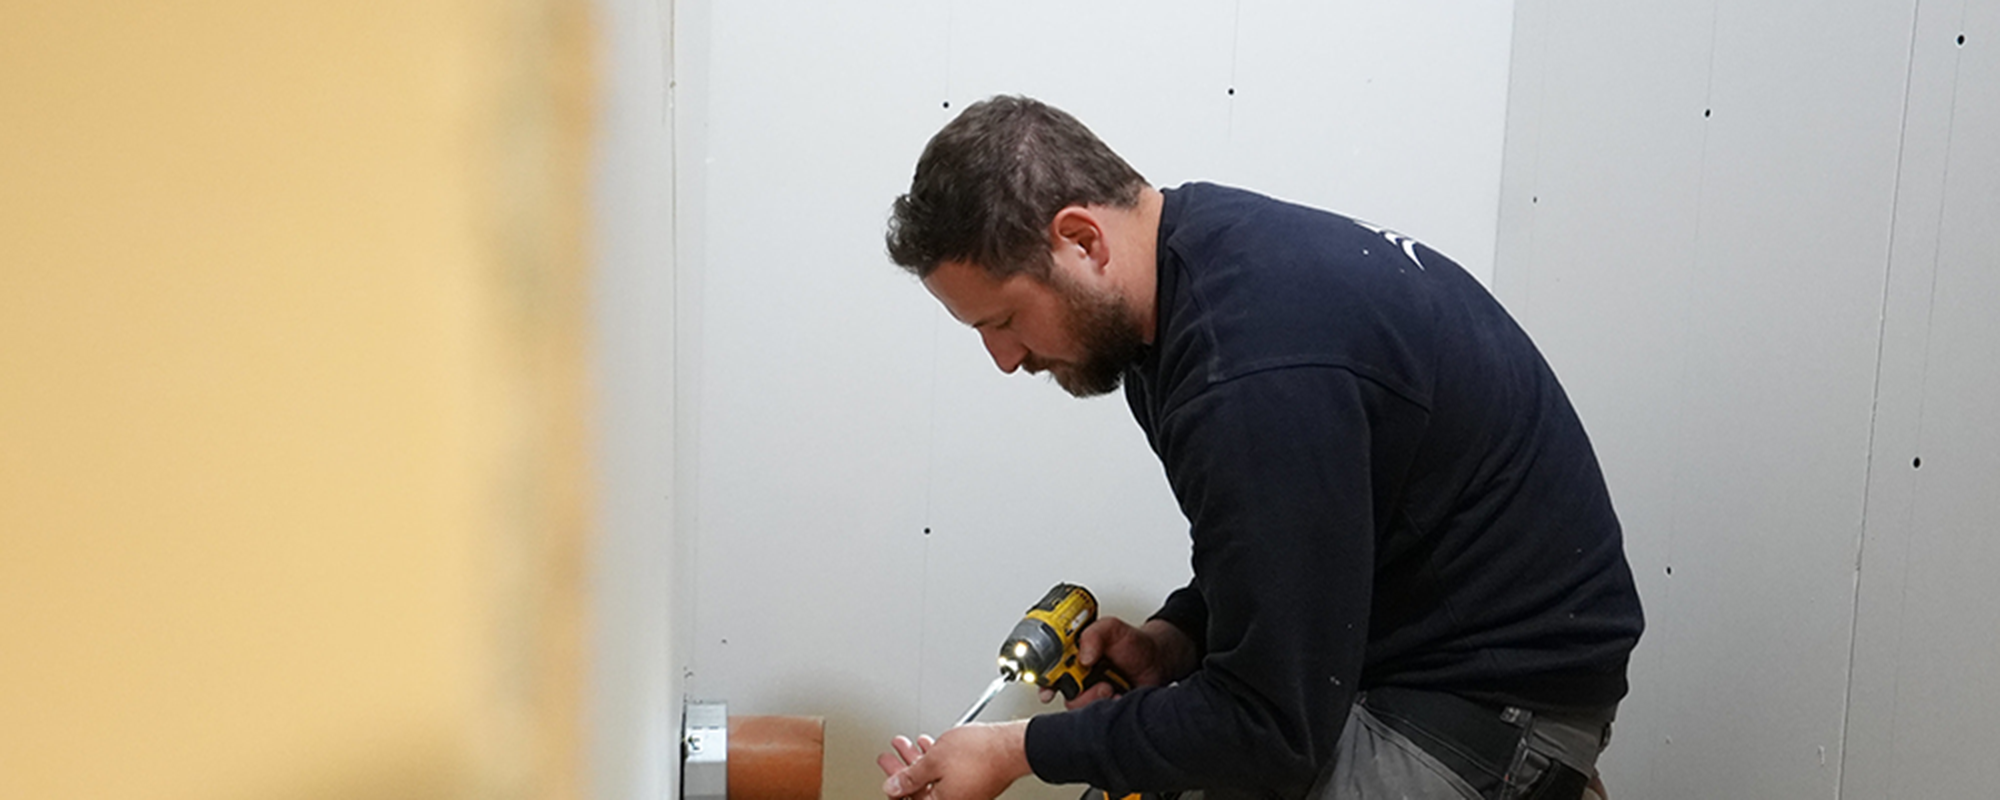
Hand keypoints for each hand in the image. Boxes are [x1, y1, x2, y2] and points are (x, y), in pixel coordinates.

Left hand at [877, 720, 1030, 799]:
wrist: (1012, 746)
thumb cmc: (980, 754)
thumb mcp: (933, 760)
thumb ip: (909, 776)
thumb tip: (893, 787)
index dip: (894, 789)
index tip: (886, 774)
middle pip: (919, 791)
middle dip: (903, 770)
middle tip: (890, 757)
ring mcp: (966, 794)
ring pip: (934, 780)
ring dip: (919, 762)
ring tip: (908, 744)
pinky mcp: (975, 784)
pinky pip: (948, 776)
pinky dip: (937, 762)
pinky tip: (931, 747)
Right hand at [1040, 617, 1198, 709]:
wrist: (1159, 661)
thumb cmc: (1135, 644)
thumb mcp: (1112, 629)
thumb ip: (1095, 635)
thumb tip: (1082, 656)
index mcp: (1074, 656)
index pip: (1048, 670)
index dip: (1043, 681)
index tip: (1047, 688)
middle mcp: (1080, 676)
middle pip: (1060, 693)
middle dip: (1074, 691)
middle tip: (1089, 681)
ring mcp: (1092, 693)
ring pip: (1078, 707)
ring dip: (1093, 699)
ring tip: (1109, 687)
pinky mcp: (1106, 707)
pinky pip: (1097, 717)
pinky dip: (1108, 708)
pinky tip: (1118, 697)